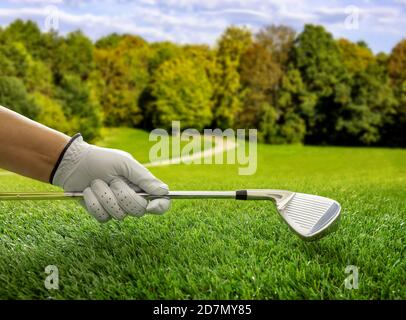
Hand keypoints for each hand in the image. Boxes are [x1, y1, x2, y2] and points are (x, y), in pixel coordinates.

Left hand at [51, 134, 169, 221]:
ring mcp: (116, 207)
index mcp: (142, 185)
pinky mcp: (101, 212)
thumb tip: (164, 191)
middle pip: (139, 210)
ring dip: (105, 196)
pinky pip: (102, 217)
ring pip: (119, 215)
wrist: (74, 163)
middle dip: (123, 195)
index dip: (160, 206)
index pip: (161, 202)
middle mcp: (132, 198)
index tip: (151, 205)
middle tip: (113, 181)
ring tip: (97, 182)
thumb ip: (144, 178)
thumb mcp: (125, 163)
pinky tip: (89, 191)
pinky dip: (93, 202)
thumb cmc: (102, 159)